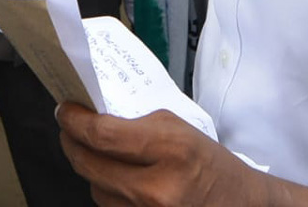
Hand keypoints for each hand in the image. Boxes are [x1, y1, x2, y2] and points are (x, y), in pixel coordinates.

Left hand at [57, 106, 271, 206]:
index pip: (101, 135)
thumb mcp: (178, 128)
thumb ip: (135, 122)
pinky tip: (115, 179)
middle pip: (88, 164)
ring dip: (90, 169)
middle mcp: (157, 189)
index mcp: (170, 150)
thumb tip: (91, 117)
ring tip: (97, 154)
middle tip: (68, 127)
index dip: (73, 121)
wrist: (242, 206)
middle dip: (72, 141)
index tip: (64, 110)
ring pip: (95, 189)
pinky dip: (107, 192)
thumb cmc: (211, 164)